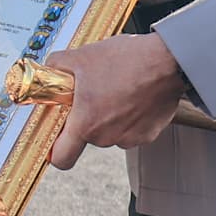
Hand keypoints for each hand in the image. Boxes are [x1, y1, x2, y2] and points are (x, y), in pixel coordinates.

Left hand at [44, 34, 188, 170]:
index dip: (55, 150)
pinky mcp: (149, 134)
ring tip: (115, 89)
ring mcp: (130, 138)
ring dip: (109, 117)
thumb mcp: (81, 57)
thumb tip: (48, 69)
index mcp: (86, 124)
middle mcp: (107, 137)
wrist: (167, 60)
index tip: (56, 136)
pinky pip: (130, 129)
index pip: (61, 158)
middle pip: (87, 138)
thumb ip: (57, 66)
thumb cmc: (127, 60)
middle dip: (86, 120)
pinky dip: (129, 116)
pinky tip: (132, 94)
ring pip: (110, 133)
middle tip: (91, 95)